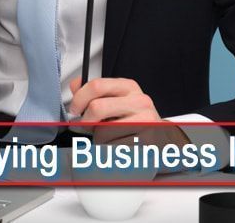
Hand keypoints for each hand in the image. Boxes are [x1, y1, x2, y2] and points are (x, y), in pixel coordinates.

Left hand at [67, 77, 190, 148]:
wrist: (159, 135)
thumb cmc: (133, 118)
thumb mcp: (115, 98)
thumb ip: (94, 92)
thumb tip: (75, 85)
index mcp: (129, 87)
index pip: (96, 85)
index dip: (79, 98)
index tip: (75, 109)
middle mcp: (139, 101)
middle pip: (97, 107)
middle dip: (86, 120)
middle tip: (86, 125)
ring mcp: (145, 121)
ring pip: (103, 132)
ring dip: (99, 138)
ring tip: (110, 136)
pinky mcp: (146, 141)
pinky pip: (114, 148)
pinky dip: (110, 149)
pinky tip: (118, 144)